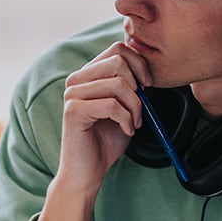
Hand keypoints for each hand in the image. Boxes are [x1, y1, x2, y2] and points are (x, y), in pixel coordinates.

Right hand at [55, 41, 152, 191]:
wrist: (88, 171)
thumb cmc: (106, 140)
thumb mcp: (125, 107)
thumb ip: (131, 86)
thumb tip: (148, 69)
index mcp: (87, 74)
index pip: (117, 49)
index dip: (140, 64)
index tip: (148, 86)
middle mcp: (76, 79)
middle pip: (118, 62)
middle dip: (138, 88)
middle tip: (141, 111)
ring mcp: (72, 93)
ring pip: (118, 84)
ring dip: (135, 107)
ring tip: (134, 123)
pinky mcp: (73, 110)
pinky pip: (112, 105)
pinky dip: (127, 119)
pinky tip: (127, 130)